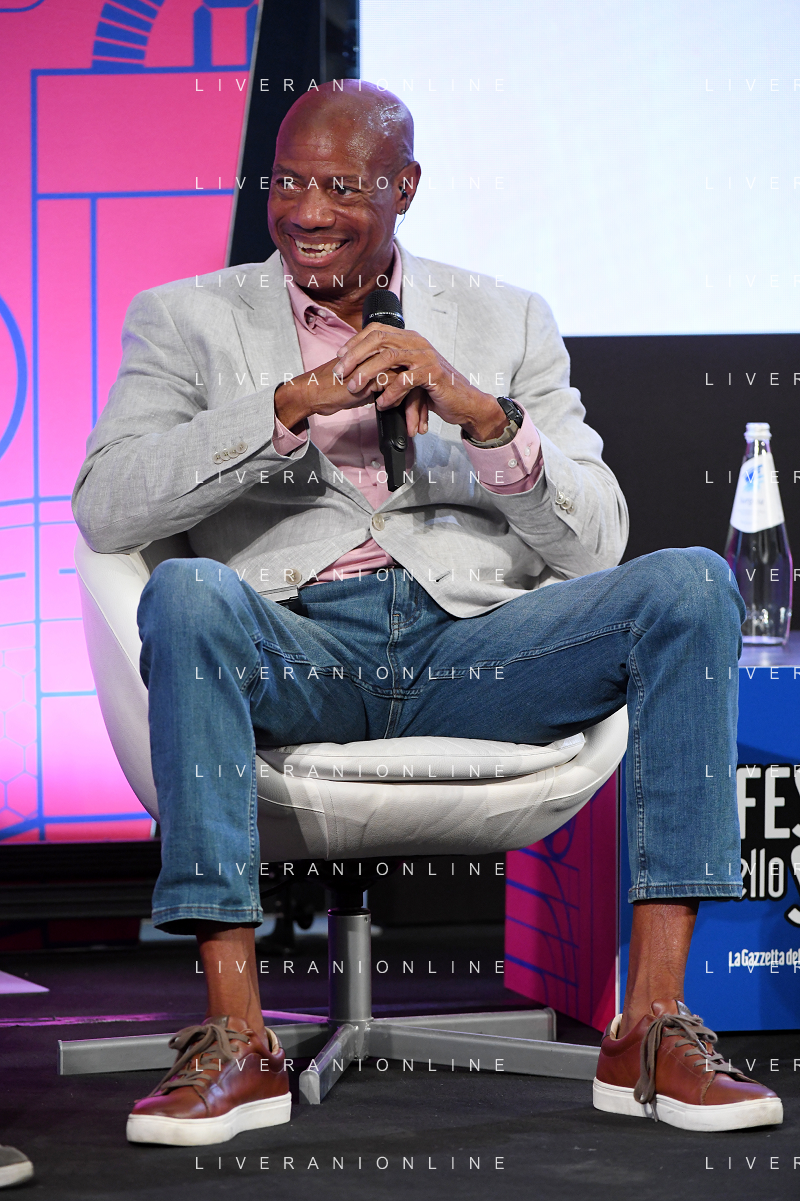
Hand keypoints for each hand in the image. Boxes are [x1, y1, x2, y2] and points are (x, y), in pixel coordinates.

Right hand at [274, 356, 431, 439]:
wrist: (316, 392)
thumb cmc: (335, 390)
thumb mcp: (364, 388)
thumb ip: (381, 386)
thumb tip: (398, 398)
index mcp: (381, 357)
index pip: (409, 375)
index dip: (417, 398)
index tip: (420, 419)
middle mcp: (383, 356)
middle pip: (414, 379)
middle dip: (420, 407)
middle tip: (422, 428)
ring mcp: (381, 363)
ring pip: (410, 384)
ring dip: (415, 410)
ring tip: (416, 430)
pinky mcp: (376, 374)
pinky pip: (400, 390)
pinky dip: (404, 409)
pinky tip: (405, 424)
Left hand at [333, 325, 507, 441]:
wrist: (462, 401)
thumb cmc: (432, 389)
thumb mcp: (408, 373)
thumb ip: (390, 365)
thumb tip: (360, 365)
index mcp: (408, 338)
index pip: (376, 330)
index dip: (355, 342)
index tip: (339, 357)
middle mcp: (416, 342)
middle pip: (379, 339)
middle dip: (355, 356)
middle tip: (339, 373)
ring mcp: (426, 356)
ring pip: (389, 357)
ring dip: (368, 373)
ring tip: (354, 388)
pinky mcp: (433, 374)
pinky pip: (406, 380)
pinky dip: (390, 393)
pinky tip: (382, 404)